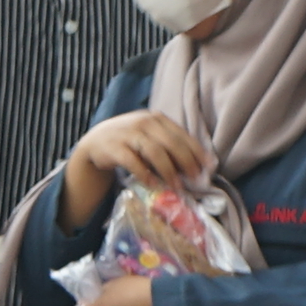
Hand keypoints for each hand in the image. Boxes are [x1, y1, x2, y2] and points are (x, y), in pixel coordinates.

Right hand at [63, 110, 211, 218]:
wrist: (96, 142)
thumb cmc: (130, 141)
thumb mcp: (151, 137)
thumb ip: (170, 145)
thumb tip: (196, 165)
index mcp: (157, 118)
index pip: (182, 134)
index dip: (197, 151)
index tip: (209, 167)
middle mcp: (144, 122)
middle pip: (172, 143)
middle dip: (186, 162)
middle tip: (195, 179)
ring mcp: (129, 133)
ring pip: (155, 152)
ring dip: (168, 171)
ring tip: (176, 186)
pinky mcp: (115, 147)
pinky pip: (133, 162)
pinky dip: (145, 174)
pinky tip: (153, 184)